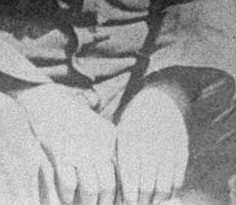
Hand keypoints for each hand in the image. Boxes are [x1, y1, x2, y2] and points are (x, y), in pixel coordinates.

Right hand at [14, 83, 116, 204]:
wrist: (47, 99)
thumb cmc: (74, 119)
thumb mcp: (100, 130)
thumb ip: (112, 152)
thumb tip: (120, 184)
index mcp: (112, 141)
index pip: (123, 177)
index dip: (120, 196)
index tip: (116, 202)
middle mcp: (98, 146)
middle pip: (108, 186)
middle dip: (103, 203)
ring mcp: (78, 149)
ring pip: (90, 188)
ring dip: (86, 202)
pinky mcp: (58, 152)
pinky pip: (67, 183)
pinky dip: (67, 195)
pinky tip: (66, 198)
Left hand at [115, 82, 189, 204]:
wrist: (161, 100)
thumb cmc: (133, 120)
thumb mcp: (120, 131)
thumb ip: (118, 156)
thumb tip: (113, 184)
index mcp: (129, 140)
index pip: (129, 175)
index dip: (127, 194)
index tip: (125, 202)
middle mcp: (149, 145)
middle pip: (146, 184)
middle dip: (140, 201)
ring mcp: (167, 150)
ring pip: (163, 186)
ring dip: (156, 200)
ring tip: (149, 204)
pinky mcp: (181, 153)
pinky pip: (177, 179)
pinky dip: (170, 191)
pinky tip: (163, 196)